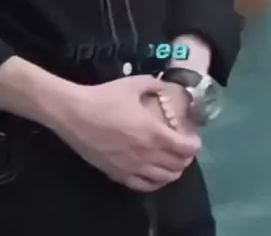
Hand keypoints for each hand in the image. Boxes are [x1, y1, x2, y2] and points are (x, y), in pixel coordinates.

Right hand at [57, 75, 199, 192]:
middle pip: (177, 165)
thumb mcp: (133, 84)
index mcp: (153, 132)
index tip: (194, 139)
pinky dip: (155, 182)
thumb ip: (154, 85)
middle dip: (186, 158)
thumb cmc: (105, 98)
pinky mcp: (119, 175)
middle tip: (185, 149)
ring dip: (173, 171)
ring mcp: (133, 168)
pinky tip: (156, 175)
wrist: (76, 114)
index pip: (184, 148)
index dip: (194, 145)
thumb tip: (165, 87)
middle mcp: (147, 154)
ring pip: (163, 178)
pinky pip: (144, 186)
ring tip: (174, 162)